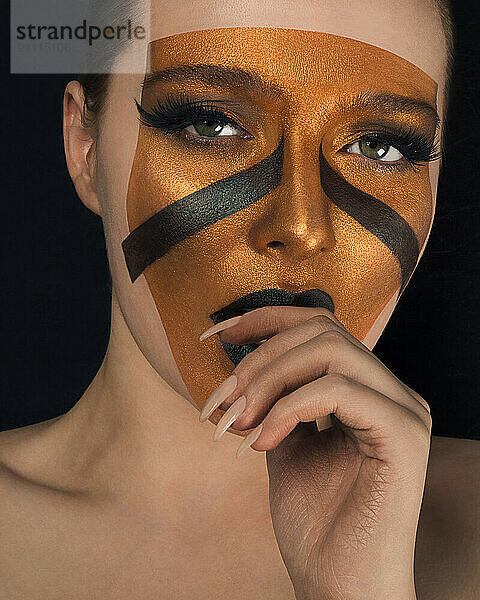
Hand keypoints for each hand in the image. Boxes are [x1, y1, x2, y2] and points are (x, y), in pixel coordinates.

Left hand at [213, 306, 431, 599]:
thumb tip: (244, 359)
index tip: (217, 334)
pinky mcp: (403, 434)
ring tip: (238, 421)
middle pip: (321, 332)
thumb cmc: (314, 522)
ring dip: (269, 380)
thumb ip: (276, 399)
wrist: (337, 585)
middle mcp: (392, 392)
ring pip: (330, 351)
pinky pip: (337, 390)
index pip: (321, 326)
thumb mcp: (284, 443)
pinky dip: (288, 408)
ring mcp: (403, 410)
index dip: (267, 319)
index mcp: (368, 390)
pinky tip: (261, 442)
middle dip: (260, 359)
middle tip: (223, 401)